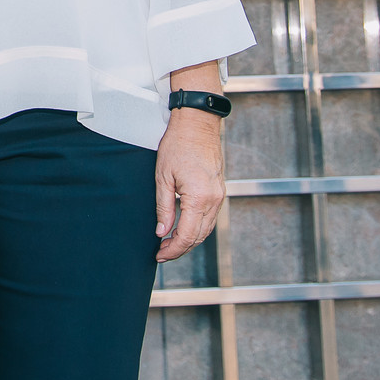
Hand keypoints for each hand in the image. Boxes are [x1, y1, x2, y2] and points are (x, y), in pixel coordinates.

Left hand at [154, 107, 222, 261]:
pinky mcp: (219, 190)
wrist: (197, 124)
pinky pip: (210, 217)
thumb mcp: (163, 177)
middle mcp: (214, 200)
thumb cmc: (178, 145)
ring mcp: (219, 195)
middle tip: (162, 253)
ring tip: (170, 243)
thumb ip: (164, 208)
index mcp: (199, 198)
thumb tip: (162, 232)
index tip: (159, 255)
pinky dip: (198, 228)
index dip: (173, 250)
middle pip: (199, 236)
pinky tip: (184, 228)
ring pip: (206, 229)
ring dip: (189, 240)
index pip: (187, 236)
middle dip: (180, 249)